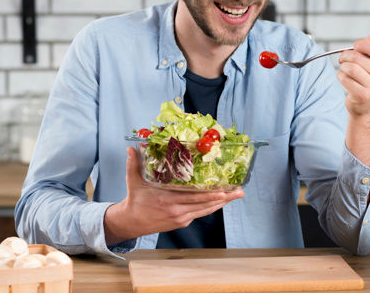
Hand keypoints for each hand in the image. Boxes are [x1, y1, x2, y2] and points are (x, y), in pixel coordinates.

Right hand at [104, 146, 243, 245]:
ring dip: (222, 203)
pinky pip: (200, 213)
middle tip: (239, 191)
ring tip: (236, 195)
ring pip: (205, 210)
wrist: (131, 222)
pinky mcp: (182, 222)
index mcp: (167, 200)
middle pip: (205, 204)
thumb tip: (130, 147)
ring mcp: (181, 218)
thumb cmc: (135, 200)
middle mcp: (176, 211)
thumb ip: (133, 163)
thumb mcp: (133, 181)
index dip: (209, 195)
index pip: (192, 197)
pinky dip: (212, 207)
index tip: (223, 190)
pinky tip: (222, 201)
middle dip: (224, 198)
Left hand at [337, 35, 369, 117]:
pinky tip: (344, 78)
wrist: (367, 106)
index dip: (361, 44)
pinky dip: (340, 76)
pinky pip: (345, 78)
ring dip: (342, 66)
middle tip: (342, 58)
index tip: (355, 47)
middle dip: (345, 55)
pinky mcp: (363, 95)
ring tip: (343, 68)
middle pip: (357, 57)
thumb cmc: (368, 80)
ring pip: (350, 67)